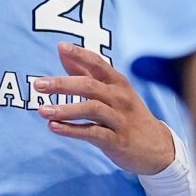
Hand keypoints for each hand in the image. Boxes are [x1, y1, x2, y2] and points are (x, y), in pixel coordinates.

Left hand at [32, 43, 175, 175]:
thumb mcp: (113, 91)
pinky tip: (54, 127)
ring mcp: (119, 119)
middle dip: (62, 84)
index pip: (98, 63)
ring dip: (65, 109)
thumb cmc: (128, 114)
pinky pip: (93, 133)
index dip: (80, 54)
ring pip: (91, 109)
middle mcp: (120, 98)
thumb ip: (86, 71)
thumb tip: (62, 51)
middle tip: (38, 84)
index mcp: (118, 83)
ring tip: (41, 110)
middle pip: (90, 86)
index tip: (61, 47)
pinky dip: (72, 130)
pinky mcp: (117, 141)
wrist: (158, 148)